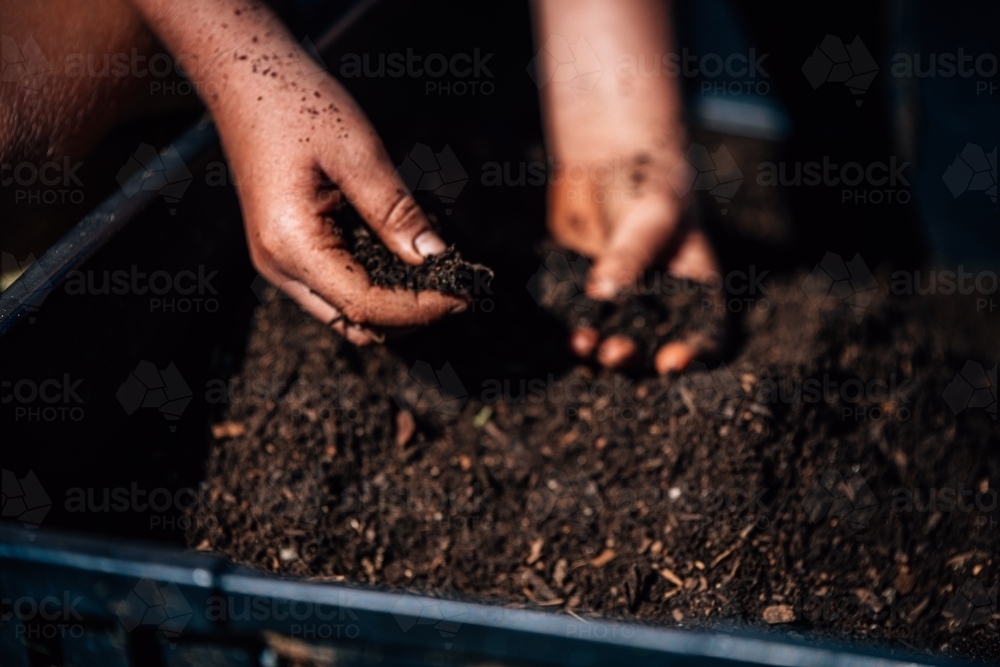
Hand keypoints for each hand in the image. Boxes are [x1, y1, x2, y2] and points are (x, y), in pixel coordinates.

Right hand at [128, 0, 465, 344]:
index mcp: (291, 244)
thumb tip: (436, 258)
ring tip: (439, 275)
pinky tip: (409, 258)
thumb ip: (396, 211)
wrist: (244, 73)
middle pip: (355, 322)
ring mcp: (279, 261)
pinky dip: (376, 284)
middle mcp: (278, 265)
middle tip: (458, 289)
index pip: (366, 306)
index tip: (465, 295)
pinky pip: (338, 286)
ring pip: (346, 311)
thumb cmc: (295, 102)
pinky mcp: (288, 249)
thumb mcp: (357, 153)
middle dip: (409, 316)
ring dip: (394, 304)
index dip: (420, 309)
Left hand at [534, 0, 723, 372]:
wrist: (603, 159)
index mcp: (695, 286)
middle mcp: (662, 302)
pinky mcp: (589, 295)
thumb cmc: (646, 180)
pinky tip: (571, 335)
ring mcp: (624, 301)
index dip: (695, 353)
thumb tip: (603, 293)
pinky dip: (579, 331)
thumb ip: (631, 253)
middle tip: (617, 353)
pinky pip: (586, 321)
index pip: (706, 330)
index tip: (672, 364)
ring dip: (603, 348)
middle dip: (638, 354)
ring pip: (618, 337)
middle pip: (656, 342)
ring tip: (586, 346)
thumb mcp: (650, 213)